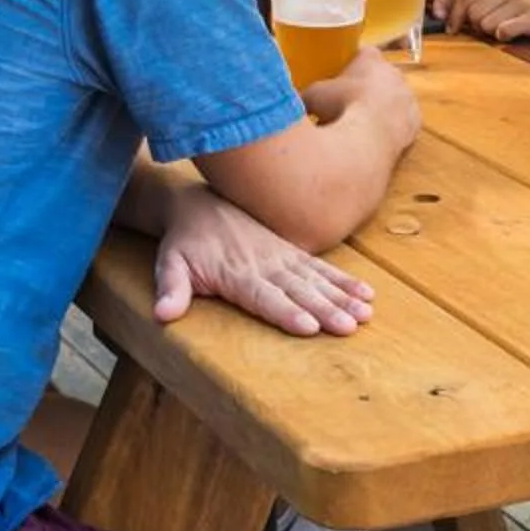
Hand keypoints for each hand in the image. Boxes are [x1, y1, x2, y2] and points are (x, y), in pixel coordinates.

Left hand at [151, 184, 374, 336]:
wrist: (199, 203)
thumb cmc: (185, 241)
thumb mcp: (169, 263)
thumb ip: (170, 289)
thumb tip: (163, 314)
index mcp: (238, 274)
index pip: (266, 297)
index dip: (287, 312)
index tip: (309, 327)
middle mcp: (266, 266)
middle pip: (300, 292)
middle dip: (327, 309)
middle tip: (350, 326)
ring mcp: (283, 258)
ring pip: (317, 281)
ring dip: (343, 297)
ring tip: (366, 313)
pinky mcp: (293, 253)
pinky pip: (322, 268)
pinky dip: (344, 281)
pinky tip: (366, 294)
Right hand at [304, 47, 420, 150]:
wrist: (367, 141)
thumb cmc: (340, 108)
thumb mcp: (313, 95)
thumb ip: (307, 93)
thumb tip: (296, 102)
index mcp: (372, 59)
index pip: (365, 53)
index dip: (352, 64)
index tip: (341, 76)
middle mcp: (395, 74)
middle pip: (382, 76)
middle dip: (368, 87)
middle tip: (348, 103)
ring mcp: (409, 99)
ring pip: (395, 99)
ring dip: (382, 109)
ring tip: (362, 125)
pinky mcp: (416, 124)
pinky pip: (403, 123)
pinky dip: (391, 129)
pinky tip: (376, 139)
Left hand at [452, 0, 529, 42]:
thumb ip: (489, 0)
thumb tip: (460, 16)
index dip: (456, 15)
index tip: (453, 29)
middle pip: (473, 13)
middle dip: (477, 27)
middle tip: (492, 30)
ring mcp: (523, 1)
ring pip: (486, 24)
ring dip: (492, 33)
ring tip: (507, 30)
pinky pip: (503, 30)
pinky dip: (505, 36)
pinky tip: (515, 34)